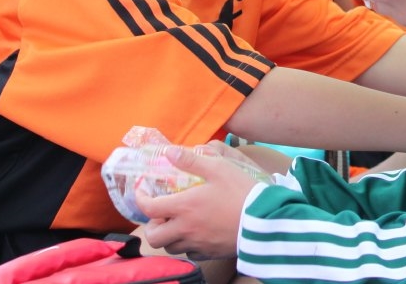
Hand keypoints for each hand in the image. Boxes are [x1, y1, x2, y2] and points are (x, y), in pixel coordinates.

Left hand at [137, 146, 262, 259]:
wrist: (265, 220)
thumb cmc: (241, 191)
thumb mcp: (219, 168)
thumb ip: (192, 160)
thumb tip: (169, 152)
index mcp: (184, 206)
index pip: (148, 208)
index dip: (140, 198)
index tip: (143, 191)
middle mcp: (185, 229)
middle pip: (153, 237)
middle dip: (152, 226)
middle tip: (161, 214)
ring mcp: (197, 244)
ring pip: (170, 247)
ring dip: (168, 236)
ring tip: (178, 223)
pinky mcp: (209, 253)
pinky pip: (189, 253)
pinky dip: (187, 244)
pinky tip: (197, 233)